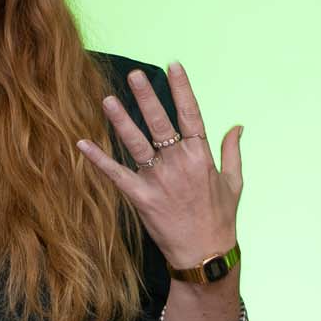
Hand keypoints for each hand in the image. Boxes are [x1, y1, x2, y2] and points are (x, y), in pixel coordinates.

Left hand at [76, 63, 241, 271]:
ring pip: (136, 144)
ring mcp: (159, 180)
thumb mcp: (234, 182)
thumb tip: (238, 126)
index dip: (182, 88)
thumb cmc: (220, 218)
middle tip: (134, 75)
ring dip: (120, 121)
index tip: (173, 65)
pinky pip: (116, 174)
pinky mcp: (141, 198)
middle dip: (147, 97)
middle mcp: (179, 163)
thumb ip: (232, 151)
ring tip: (108, 99)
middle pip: (160, 123)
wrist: (205, 255)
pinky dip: (98, 159)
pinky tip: (82, 144)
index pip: (191, 114)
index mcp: (202, 156)